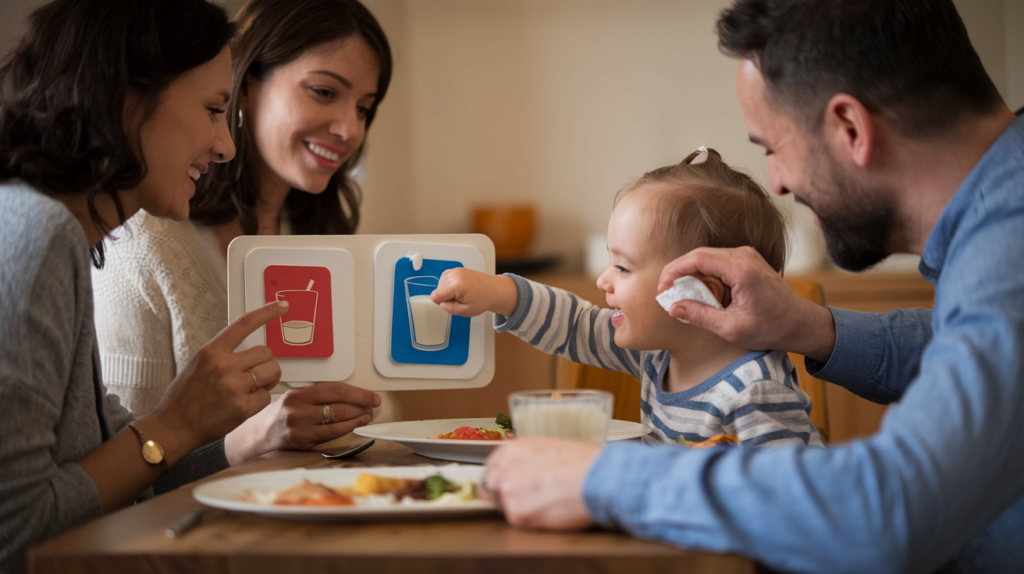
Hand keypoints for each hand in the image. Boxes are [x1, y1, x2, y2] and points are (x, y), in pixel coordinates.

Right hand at [150, 300, 287, 452]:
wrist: (175, 426)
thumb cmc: (185, 397)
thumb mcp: (198, 364)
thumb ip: (223, 353)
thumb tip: (249, 350)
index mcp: (212, 351)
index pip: (244, 324)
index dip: (267, 312)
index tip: (282, 305)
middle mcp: (223, 365)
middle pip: (266, 353)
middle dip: (264, 364)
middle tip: (251, 377)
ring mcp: (234, 386)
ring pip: (272, 372)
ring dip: (266, 381)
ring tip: (248, 390)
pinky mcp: (243, 407)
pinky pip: (267, 396)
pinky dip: (259, 401)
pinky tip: (243, 405)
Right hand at [226, 382, 379, 462]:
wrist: (257, 435)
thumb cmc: (279, 415)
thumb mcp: (295, 398)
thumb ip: (319, 396)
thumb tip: (351, 396)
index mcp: (298, 394)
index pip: (334, 390)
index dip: (357, 393)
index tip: (371, 396)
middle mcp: (298, 410)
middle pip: (338, 406)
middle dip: (361, 405)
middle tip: (373, 405)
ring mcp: (300, 427)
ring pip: (337, 421)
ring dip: (357, 418)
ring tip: (367, 416)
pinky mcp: (302, 442)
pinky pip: (330, 435)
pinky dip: (346, 429)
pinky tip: (355, 425)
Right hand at [431, 268, 518, 316]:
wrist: (494, 290)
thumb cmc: (483, 299)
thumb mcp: (466, 311)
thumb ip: (450, 309)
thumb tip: (441, 304)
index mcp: (456, 285)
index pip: (435, 296)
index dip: (442, 303)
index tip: (452, 303)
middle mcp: (454, 275)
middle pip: (437, 289)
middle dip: (446, 296)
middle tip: (460, 299)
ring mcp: (456, 270)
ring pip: (440, 284)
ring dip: (447, 290)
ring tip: (462, 293)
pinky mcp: (457, 269)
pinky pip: (445, 278)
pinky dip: (449, 284)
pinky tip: (459, 288)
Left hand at [481, 437, 599, 529]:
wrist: (598, 476)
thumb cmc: (583, 461)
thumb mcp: (549, 447)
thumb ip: (529, 459)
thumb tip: (526, 471)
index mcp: (511, 449)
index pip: (491, 469)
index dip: (502, 480)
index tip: (510, 487)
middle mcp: (503, 467)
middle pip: (492, 490)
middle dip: (507, 496)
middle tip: (531, 499)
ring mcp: (507, 491)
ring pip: (506, 508)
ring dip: (522, 509)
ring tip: (547, 502)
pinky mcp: (517, 513)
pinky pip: (520, 522)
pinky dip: (533, 520)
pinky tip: (551, 510)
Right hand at [657, 246, 835, 361]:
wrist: (802, 324)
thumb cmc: (772, 328)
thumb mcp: (732, 328)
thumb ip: (700, 316)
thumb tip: (673, 307)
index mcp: (741, 269)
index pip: (697, 258)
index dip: (674, 271)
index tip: (663, 288)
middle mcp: (744, 256)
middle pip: (700, 254)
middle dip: (678, 271)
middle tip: (666, 291)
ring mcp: (747, 256)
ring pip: (708, 257)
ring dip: (691, 273)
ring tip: (681, 294)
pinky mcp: (748, 262)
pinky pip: (718, 262)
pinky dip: (705, 274)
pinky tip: (700, 292)